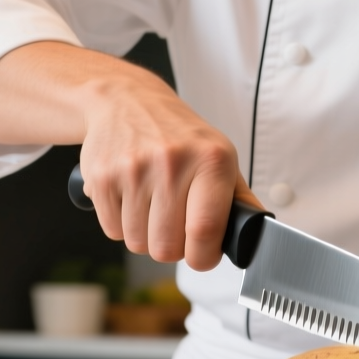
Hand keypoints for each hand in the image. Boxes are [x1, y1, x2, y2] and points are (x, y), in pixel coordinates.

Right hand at [0, 41, 259, 270]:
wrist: (127, 100)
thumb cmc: (179, 136)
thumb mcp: (220, 156)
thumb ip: (239, 199)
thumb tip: (257, 236)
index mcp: (211, 160)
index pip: (206, 231)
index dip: (203, 257)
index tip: (202, 254)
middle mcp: (173, 162)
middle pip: (167, 248)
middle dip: (172, 246)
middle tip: (174, 223)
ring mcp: (133, 170)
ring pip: (138, 243)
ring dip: (146, 235)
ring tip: (151, 205)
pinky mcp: (102, 177)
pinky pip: (113, 231)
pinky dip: (122, 224)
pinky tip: (131, 198)